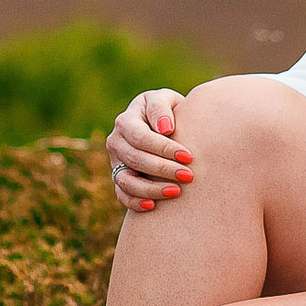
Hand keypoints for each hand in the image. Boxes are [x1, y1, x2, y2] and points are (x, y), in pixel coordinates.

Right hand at [107, 88, 192, 212]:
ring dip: (151, 189)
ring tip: (177, 191)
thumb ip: (161, 108)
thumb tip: (165, 129)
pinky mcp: (120, 179)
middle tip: (189, 176)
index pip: (140, 137)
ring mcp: (116, 163)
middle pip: (135, 159)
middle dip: (163, 169)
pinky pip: (122, 195)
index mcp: (125, 121)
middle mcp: (116, 142)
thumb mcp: (166, 99)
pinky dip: (135, 203)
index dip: (163, 148)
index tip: (188, 157)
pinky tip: (153, 206)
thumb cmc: (168, 111)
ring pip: (126, 181)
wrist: (165, 126)